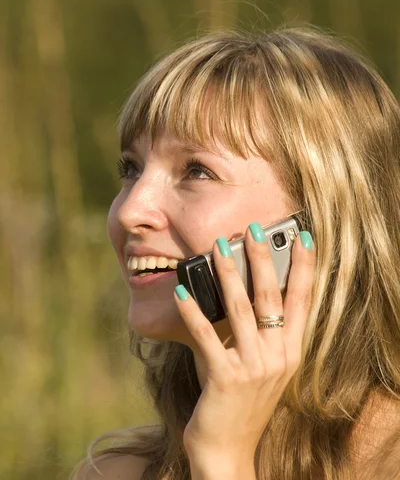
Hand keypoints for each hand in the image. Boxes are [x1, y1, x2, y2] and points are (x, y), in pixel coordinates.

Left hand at [173, 224, 314, 465]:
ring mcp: (253, 368)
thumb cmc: (242, 402)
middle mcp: (277, 357)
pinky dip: (192, 311)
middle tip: (252, 228)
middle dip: (262, 258)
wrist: (228, 451)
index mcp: (290, 352)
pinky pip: (206, 336)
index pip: (302, 301)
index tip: (304, 238)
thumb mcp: (261, 366)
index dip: (305, 268)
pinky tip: (181, 291)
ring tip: (217, 247)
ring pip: (240, 310)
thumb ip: (258, 332)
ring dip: (228, 274)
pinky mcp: (224, 378)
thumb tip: (240, 286)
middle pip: (271, 297)